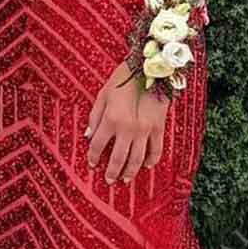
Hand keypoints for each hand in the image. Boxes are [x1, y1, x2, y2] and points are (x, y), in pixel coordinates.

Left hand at [85, 59, 168, 184]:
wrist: (148, 68)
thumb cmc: (122, 79)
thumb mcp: (102, 95)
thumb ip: (94, 117)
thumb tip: (88, 136)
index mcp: (111, 119)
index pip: (97, 145)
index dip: (93, 157)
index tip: (92, 164)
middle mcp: (127, 128)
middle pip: (118, 158)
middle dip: (112, 172)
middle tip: (108, 180)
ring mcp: (145, 130)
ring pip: (137, 158)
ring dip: (130, 171)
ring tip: (125, 179)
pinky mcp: (158, 127)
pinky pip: (156, 149)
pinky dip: (152, 160)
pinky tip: (147, 166)